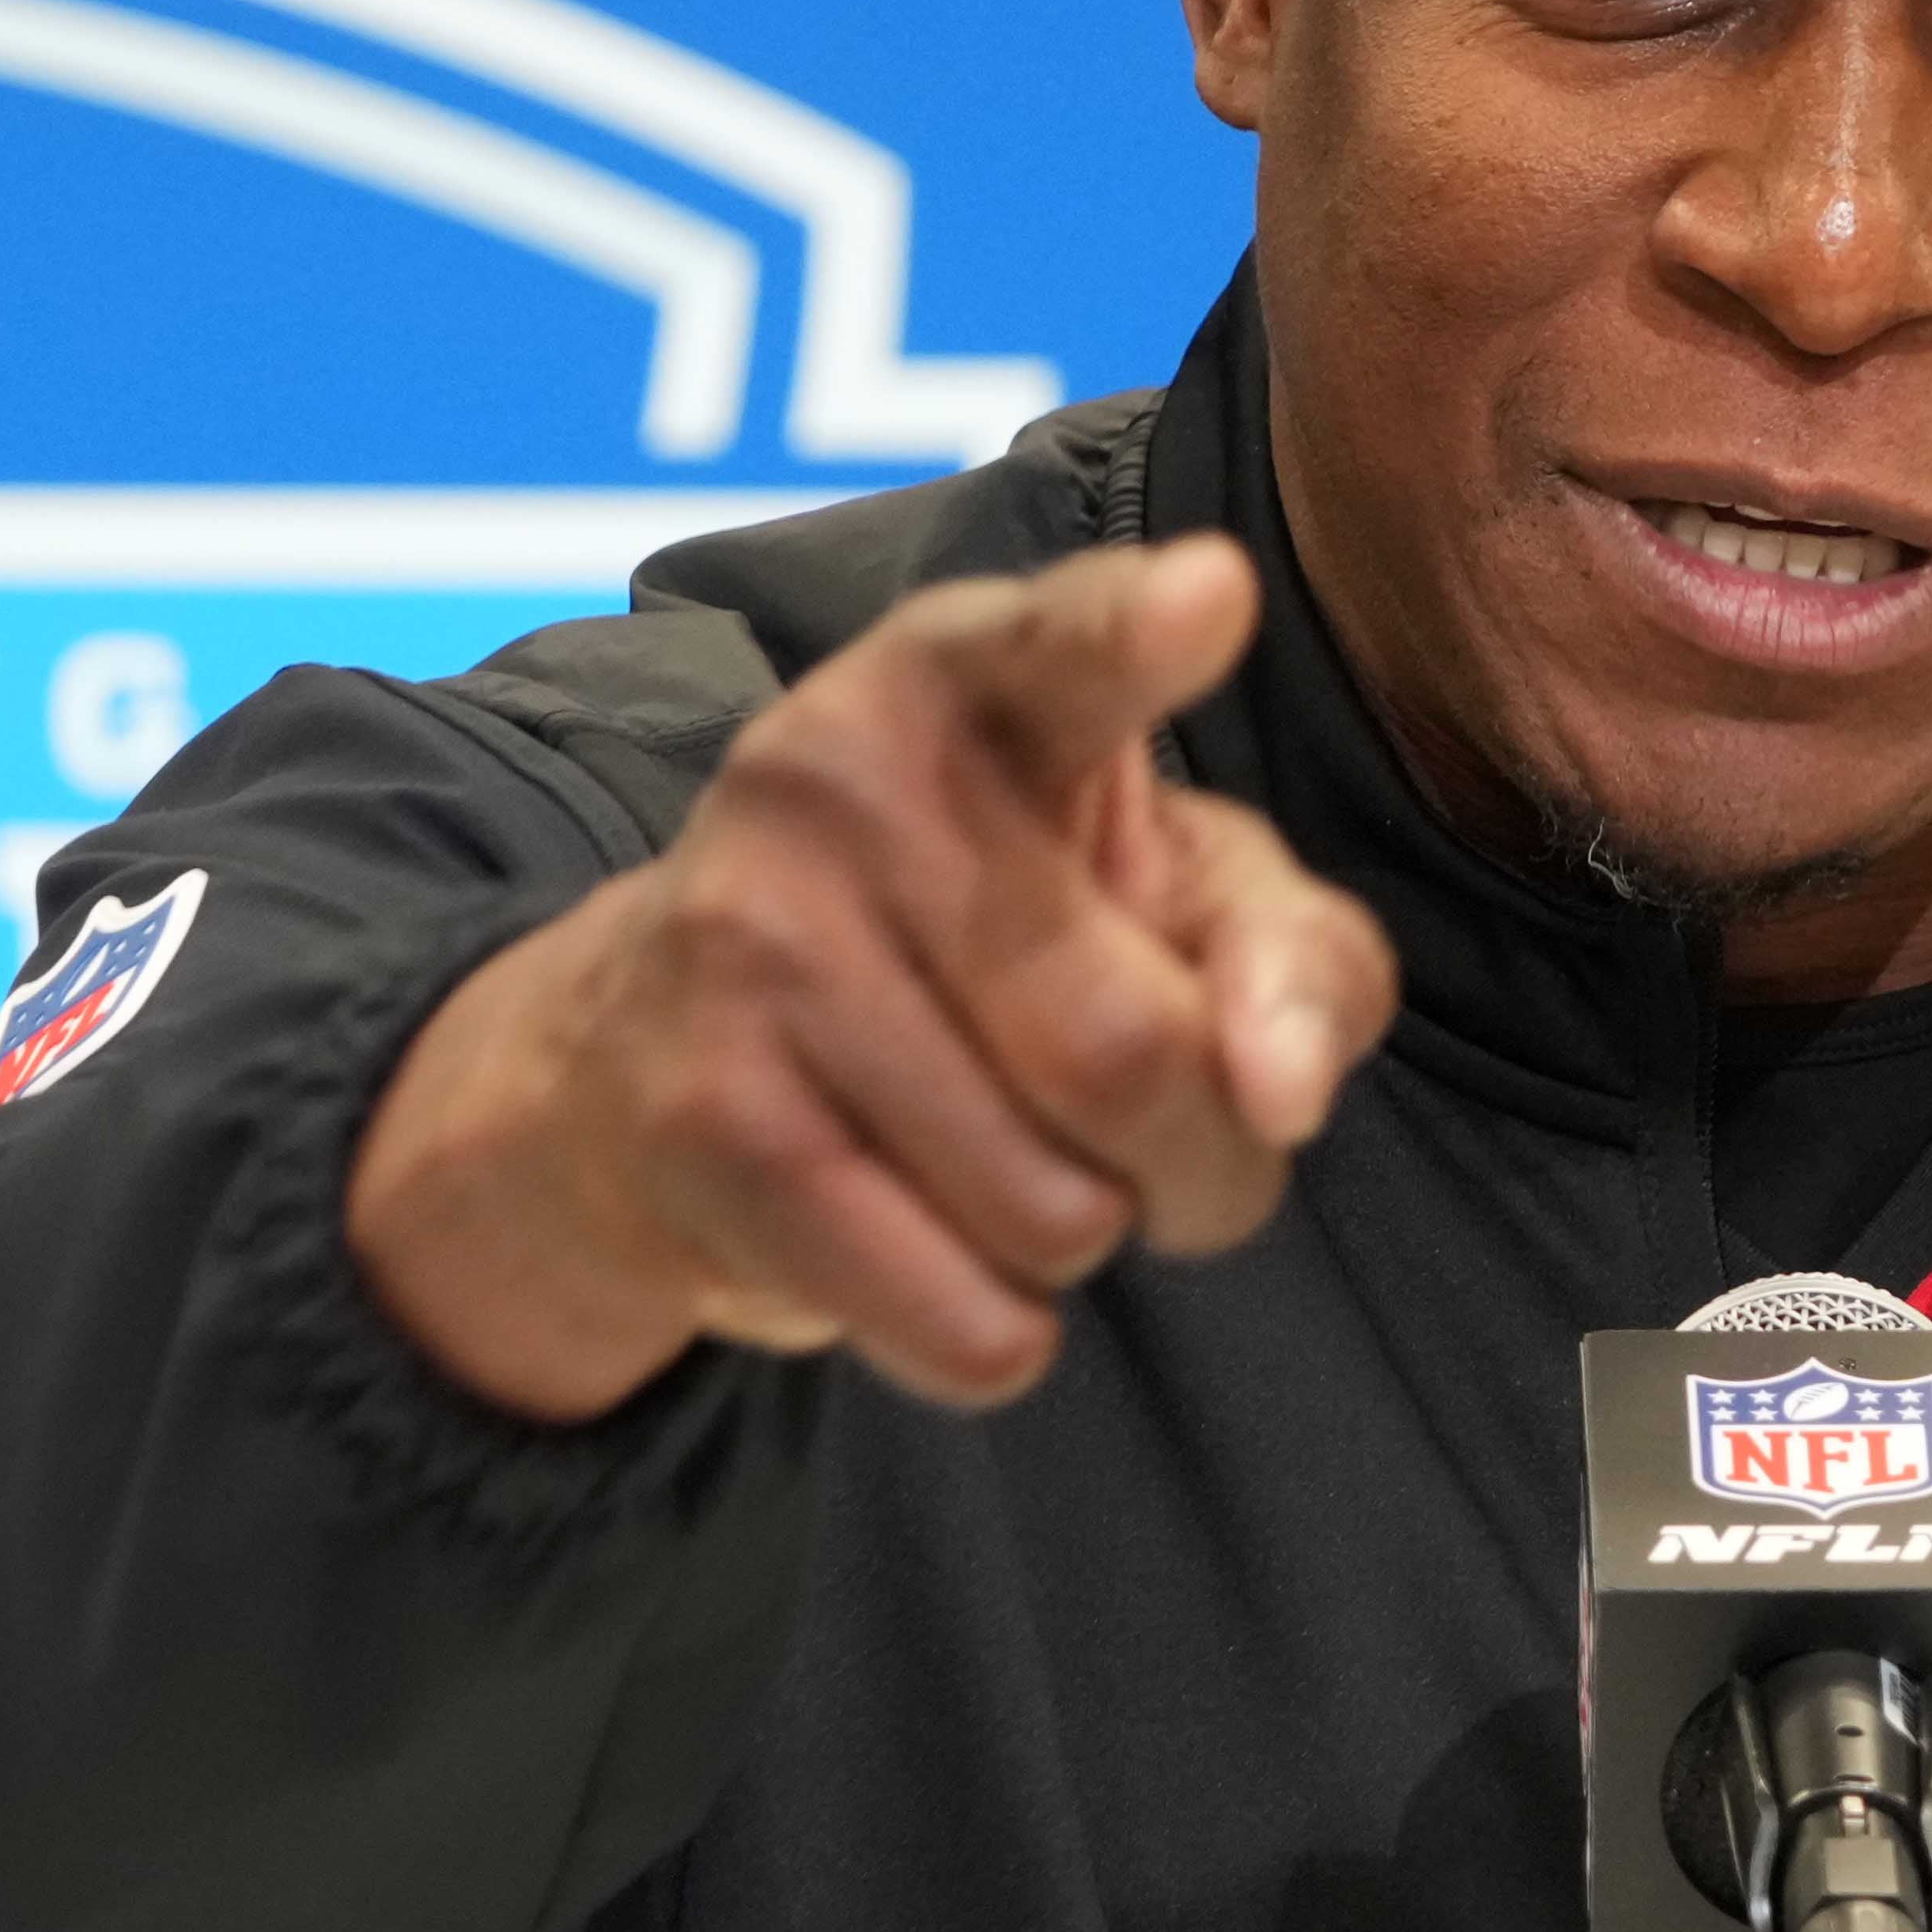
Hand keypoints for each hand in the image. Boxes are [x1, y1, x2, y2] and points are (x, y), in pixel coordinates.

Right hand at [345, 536, 1402, 1419]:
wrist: (641, 1067)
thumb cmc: (982, 953)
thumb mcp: (1166, 903)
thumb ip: (1290, 959)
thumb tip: (1281, 1089)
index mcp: (973, 679)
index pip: (1066, 650)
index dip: (1139, 635)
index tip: (1210, 597)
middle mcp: (841, 777)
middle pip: (1140, 1055)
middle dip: (1204, 1160)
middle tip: (1156, 1140)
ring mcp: (752, 945)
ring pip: (1060, 1211)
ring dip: (1085, 1239)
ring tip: (1006, 1164)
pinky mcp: (703, 1121)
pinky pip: (962, 1317)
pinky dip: (994, 1334)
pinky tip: (930, 1251)